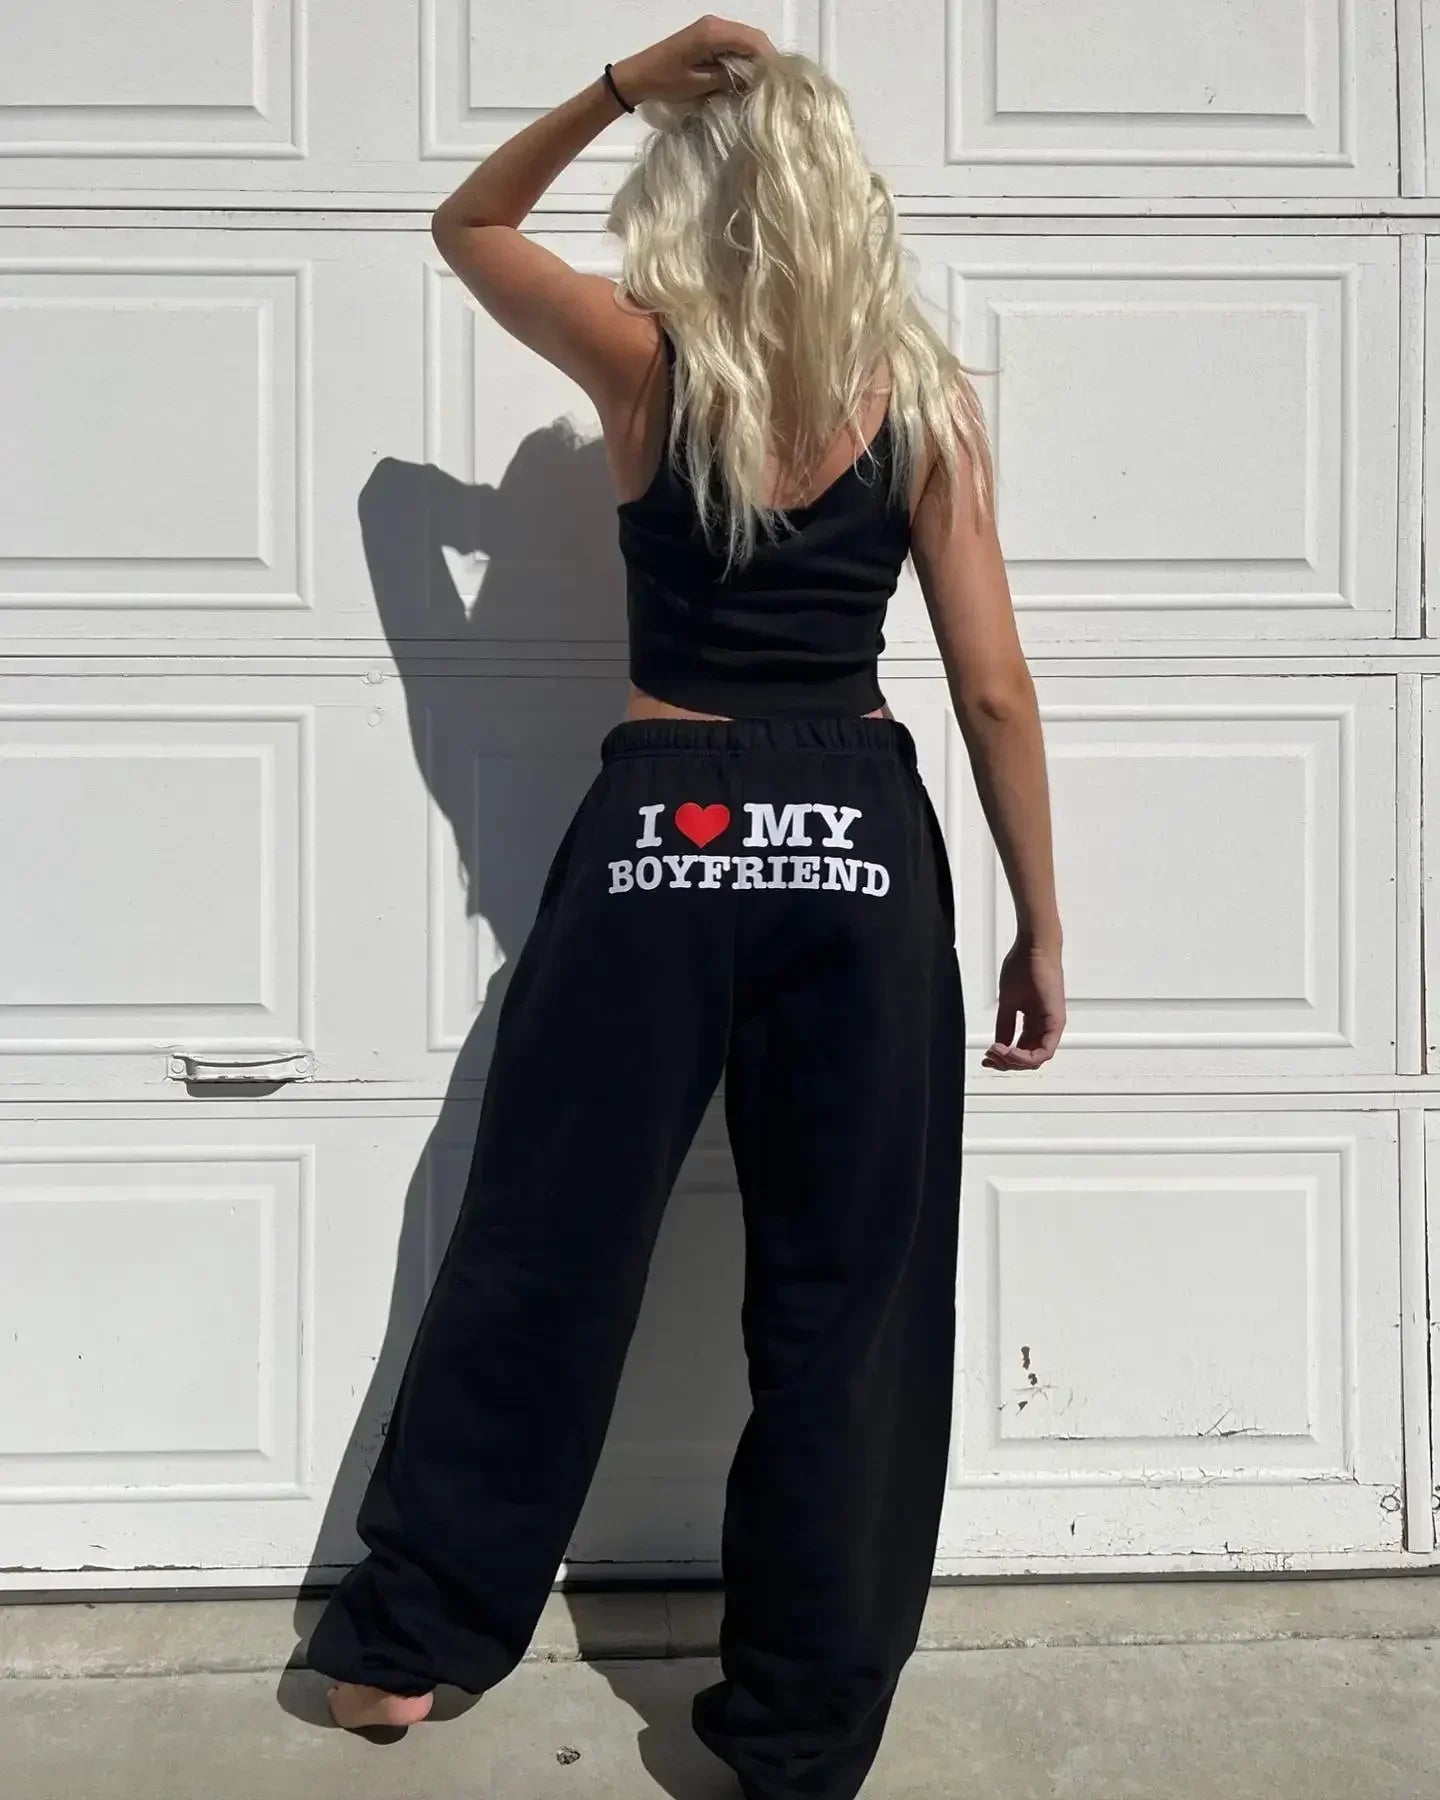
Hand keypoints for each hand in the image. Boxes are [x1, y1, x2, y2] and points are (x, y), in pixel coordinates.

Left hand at [609, 15, 777, 107]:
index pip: (754, 41)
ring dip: (755, 58)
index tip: (778, 82)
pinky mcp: (707, 35)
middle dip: (765, 59)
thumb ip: (729, 77)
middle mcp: (715, 24)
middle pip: (753, 37)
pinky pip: (734, 42)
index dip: (770, 60)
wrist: (639, 75)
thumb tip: (754, 78)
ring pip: (745, 39)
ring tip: (762, 82)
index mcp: (714, 33)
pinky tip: (745, 75)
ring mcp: (711, 27)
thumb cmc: (666, 82)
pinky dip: (743, 56)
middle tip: (773, 85)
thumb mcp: (700, 84)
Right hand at [983, 935, 1064, 1071]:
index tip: (988, 1056)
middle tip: (990, 1058)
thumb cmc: (1024, 967)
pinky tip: (1008, 1051)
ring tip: (997, 1053)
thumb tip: (999, 1043)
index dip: (1004, 1059)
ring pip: (1037, 1059)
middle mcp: (1045, 1026)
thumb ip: (1004, 1025)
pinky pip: (1044, 1050)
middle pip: (1029, 1059)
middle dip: (1007, 1063)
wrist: (1033, 949)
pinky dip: (1025, 1056)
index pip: (1022, 1051)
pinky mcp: (1055, 1022)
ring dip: (1015, 1061)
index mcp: (1035, 1022)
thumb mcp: (1008, 1003)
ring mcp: (1052, 1025)